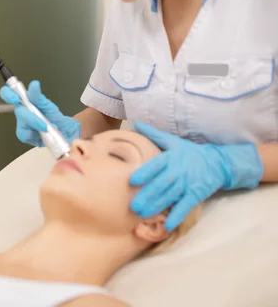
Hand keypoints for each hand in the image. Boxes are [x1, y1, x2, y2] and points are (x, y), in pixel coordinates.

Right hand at [0, 80, 80, 146]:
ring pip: (23, 125)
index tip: (16, 99)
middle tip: (43, 123)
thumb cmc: (53, 115)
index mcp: (24, 100)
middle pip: (18, 111)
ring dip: (37, 127)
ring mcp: (21, 124)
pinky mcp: (23, 135)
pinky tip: (43, 134)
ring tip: (48, 128)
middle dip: (32, 118)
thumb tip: (34, 84)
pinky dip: (36, 135)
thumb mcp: (47, 104)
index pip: (7, 93)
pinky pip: (25, 135)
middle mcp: (20, 111)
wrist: (62, 131)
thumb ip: (38, 96)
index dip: (7, 95)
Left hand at [129, 122, 263, 230]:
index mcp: (171, 157)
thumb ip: (154, 134)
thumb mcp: (173, 141)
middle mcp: (179, 171)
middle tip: (133, 206)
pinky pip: (185, 206)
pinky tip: (167, 225)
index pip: (157, 165)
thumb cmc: (189, 152)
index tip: (132, 180)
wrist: (217, 162)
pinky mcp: (196, 195)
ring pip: (170, 196)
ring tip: (142, 215)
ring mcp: (188, 184)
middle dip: (147, 195)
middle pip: (161, 184)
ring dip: (156, 206)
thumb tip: (135, 124)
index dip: (145, 172)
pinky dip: (177, 216)